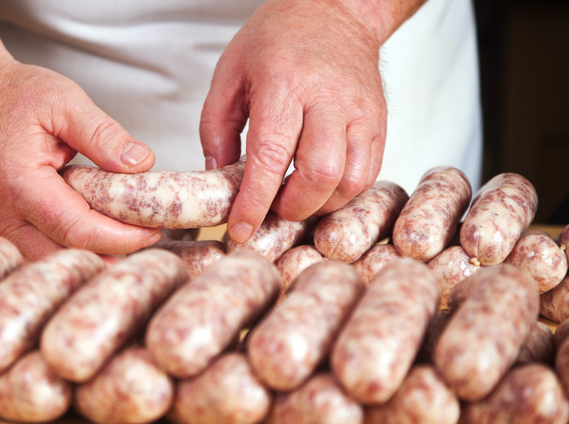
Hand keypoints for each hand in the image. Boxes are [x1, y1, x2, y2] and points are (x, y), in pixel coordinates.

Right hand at [0, 59, 161, 258]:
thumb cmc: (11, 95)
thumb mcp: (64, 100)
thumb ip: (103, 134)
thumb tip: (140, 164)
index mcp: (18, 184)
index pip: (77, 230)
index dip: (120, 237)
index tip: (152, 231)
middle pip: (64, 256)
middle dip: (110, 254)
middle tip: (147, 238)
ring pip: (49, 262)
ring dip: (90, 255)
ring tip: (126, 235)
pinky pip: (37, 251)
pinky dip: (69, 248)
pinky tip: (96, 231)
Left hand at [200, 0, 394, 242]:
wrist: (335, 10)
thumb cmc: (278, 40)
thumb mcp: (229, 73)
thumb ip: (215, 127)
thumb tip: (218, 177)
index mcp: (284, 83)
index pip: (271, 156)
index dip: (255, 201)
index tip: (241, 229)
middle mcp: (328, 98)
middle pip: (319, 175)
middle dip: (292, 207)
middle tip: (272, 207)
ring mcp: (361, 111)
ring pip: (351, 181)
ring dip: (319, 205)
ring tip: (295, 197)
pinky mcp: (379, 122)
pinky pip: (369, 173)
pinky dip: (342, 193)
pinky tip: (319, 186)